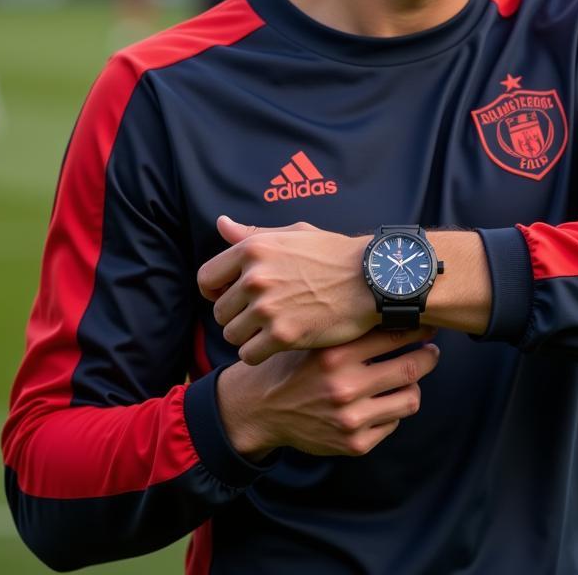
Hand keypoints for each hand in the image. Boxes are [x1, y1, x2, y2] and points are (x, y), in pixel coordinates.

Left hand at [198, 216, 376, 363]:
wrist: (371, 280)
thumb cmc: (334, 255)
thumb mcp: (294, 234)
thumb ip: (253, 234)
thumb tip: (221, 224)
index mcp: (253, 249)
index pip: (206, 278)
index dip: (216, 291)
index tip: (232, 297)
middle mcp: (255, 277)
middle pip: (220, 311)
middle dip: (237, 315)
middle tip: (263, 315)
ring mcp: (268, 307)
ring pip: (232, 334)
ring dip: (248, 336)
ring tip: (272, 329)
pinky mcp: (283, 335)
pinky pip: (249, 354)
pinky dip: (260, 353)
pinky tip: (279, 344)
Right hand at [216, 326, 439, 459]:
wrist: (261, 408)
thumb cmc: (292, 363)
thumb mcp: (313, 337)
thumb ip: (348, 326)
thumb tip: (394, 304)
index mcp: (335, 353)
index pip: (394, 335)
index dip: (418, 327)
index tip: (426, 321)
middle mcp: (345, 386)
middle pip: (411, 367)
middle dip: (428, 355)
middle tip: (432, 348)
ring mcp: (351, 418)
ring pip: (410, 398)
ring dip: (414, 384)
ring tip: (411, 375)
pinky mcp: (355, 444)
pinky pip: (393, 423)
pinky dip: (393, 409)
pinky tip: (384, 399)